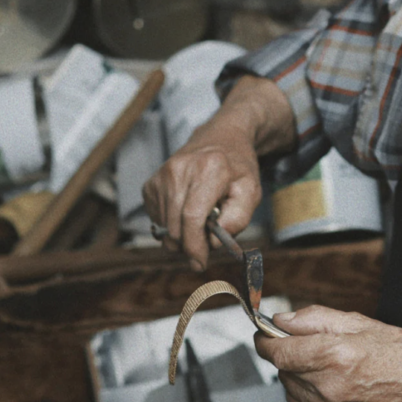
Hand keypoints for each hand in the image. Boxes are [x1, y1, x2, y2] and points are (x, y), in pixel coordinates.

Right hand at [143, 75, 296, 270]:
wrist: (220, 138)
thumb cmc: (238, 168)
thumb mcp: (251, 192)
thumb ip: (236, 220)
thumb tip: (212, 243)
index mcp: (210, 168)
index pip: (192, 217)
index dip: (195, 246)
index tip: (200, 263)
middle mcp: (180, 169)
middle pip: (176, 227)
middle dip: (190, 245)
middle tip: (208, 240)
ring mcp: (162, 175)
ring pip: (164, 228)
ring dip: (182, 235)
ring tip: (201, 219)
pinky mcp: (151, 184)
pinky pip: (157, 220)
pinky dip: (172, 224)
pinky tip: (187, 211)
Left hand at [255, 306, 401, 401]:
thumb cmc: (394, 352)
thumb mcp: (358, 322)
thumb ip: (314, 319)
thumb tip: (280, 319)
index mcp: (335, 355)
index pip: (279, 351)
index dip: (265, 340)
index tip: (263, 333)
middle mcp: (328, 386)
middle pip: (282, 367)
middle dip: (289, 352)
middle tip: (313, 345)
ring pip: (289, 385)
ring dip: (297, 372)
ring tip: (327, 365)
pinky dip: (305, 390)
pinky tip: (328, 382)